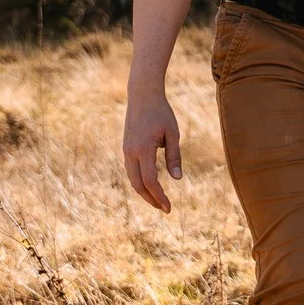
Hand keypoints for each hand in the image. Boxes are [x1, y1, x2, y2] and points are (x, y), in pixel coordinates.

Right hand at [122, 88, 183, 212]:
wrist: (142, 95)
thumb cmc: (161, 113)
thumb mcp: (173, 134)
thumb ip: (174, 156)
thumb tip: (177, 179)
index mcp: (143, 150)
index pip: (150, 181)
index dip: (159, 196)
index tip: (169, 208)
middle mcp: (131, 153)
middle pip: (138, 185)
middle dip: (150, 199)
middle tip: (164, 208)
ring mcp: (126, 151)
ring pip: (132, 179)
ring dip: (144, 192)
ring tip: (158, 200)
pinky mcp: (126, 148)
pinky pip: (131, 171)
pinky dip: (140, 181)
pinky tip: (151, 185)